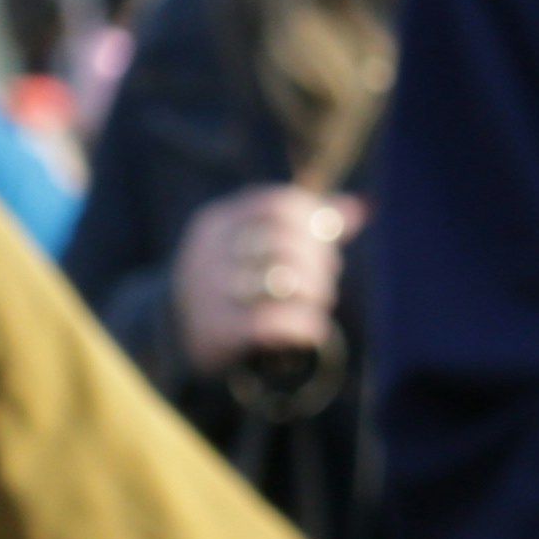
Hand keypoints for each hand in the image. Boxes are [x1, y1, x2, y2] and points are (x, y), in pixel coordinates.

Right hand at [172, 187, 357, 368]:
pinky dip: (305, 325)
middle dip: (319, 260)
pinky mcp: (215, 332)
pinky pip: (274, 322)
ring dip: (316, 291)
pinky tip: (314, 330)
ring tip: (318, 299)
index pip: (277, 205)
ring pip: (284, 280)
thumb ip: (307, 224)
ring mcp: (207, 293)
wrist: (176, 333)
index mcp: (216, 222)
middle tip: (325, 275)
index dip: (313, 220)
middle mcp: (206, 254)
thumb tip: (362, 207)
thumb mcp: (258, 243)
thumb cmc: (235, 278)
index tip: (324, 239)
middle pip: (285, 242)